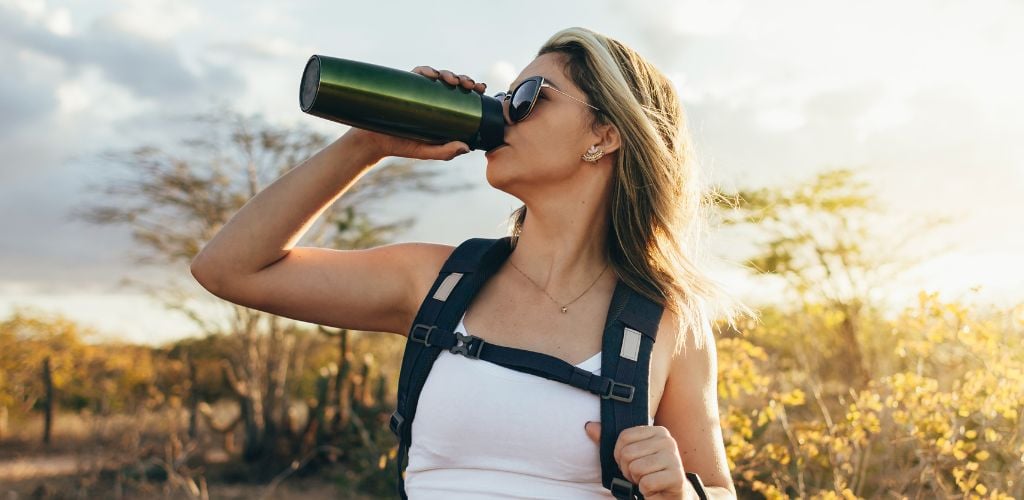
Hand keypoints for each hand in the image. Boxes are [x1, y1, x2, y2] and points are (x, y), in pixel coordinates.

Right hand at [344, 66, 487, 161]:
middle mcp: (432, 98)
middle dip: (464, 80)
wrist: (375, 142)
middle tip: (470, 86)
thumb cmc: (403, 146)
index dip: (473, 89)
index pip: (463, 96)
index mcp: (442, 110)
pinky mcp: (405, 85)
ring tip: (454, 81)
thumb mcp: (427, 152)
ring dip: (449, 73)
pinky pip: (417, 73)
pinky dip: (426, 71)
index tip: (481, 89)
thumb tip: (466, 147)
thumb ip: (445, 152)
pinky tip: (432, 75)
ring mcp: (419, 90)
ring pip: (438, 75)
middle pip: (453, 83)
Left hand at [585, 421, 687, 498]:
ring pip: (636, 468)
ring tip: (647, 480)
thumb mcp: (630, 455)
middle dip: (628, 469)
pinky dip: (645, 490)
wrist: (671, 494)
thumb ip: (610, 441)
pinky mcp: (676, 477)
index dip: (620, 454)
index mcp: (657, 431)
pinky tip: (654, 488)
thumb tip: (589, 426)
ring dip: (637, 480)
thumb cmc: (649, 472)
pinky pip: (646, 483)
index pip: (624, 437)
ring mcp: (674, 458)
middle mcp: (668, 441)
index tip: (631, 462)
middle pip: (628, 453)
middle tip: (640, 474)